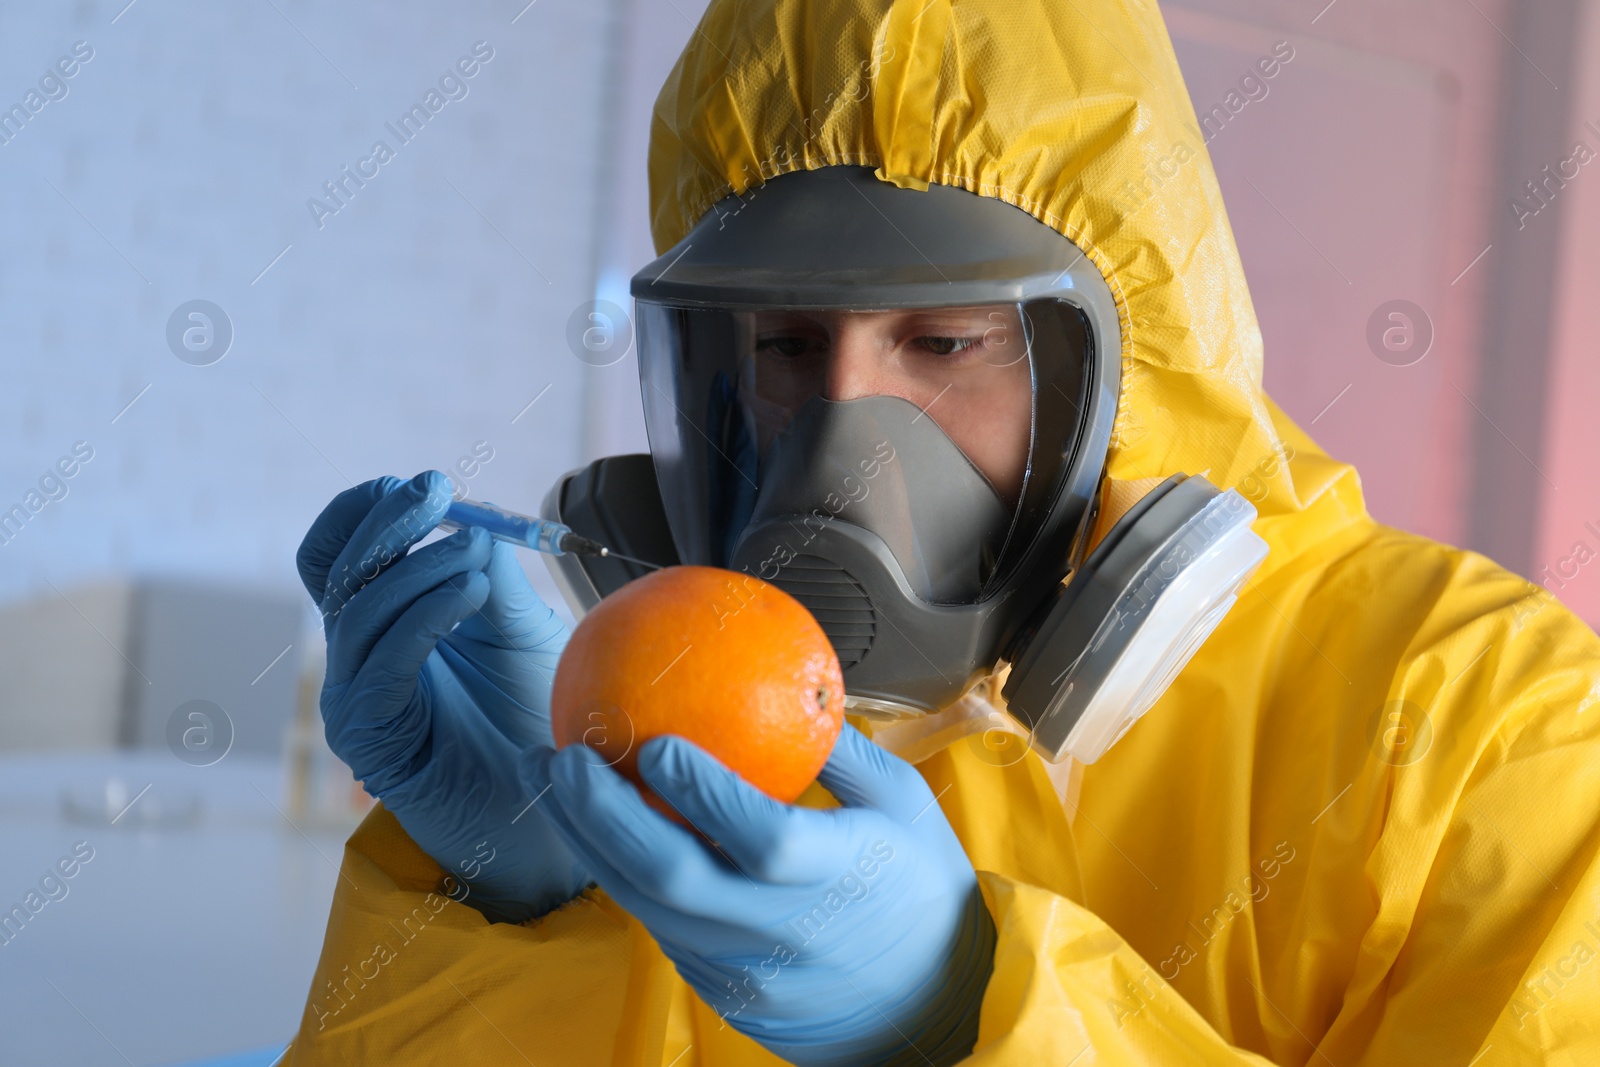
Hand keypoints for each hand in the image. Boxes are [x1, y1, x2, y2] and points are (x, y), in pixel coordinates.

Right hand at [296, 471, 588, 922]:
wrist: (557, 807)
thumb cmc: (540, 717)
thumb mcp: (522, 629)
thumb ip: (489, 576)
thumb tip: (470, 523)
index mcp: (387, 618)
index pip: (342, 551)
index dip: (367, 511)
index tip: (424, 486)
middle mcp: (361, 653)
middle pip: (334, 571)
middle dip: (381, 522)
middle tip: (435, 492)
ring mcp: (358, 696)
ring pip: (359, 611)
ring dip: (417, 567)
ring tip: (475, 551)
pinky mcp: (370, 738)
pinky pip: (382, 663)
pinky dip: (423, 616)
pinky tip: (470, 590)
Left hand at [521, 724, 994, 1066]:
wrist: (930, 1008)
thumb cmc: (920, 887)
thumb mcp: (906, 803)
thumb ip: (845, 749)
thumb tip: (794, 678)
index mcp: (838, 878)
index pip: (760, 838)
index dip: (702, 794)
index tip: (654, 743)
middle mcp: (782, 931)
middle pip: (673, 878)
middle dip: (605, 815)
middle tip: (565, 756)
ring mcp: (745, 969)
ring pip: (646, 908)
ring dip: (590, 843)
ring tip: (553, 783)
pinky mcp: (722, 990)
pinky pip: (661, 929)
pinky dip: (621, 876)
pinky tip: (596, 829)